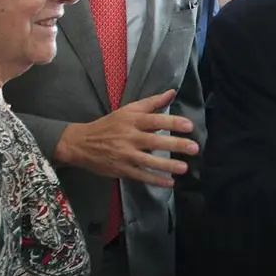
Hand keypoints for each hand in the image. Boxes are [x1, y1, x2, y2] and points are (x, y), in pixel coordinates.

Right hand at [55, 89, 199, 187]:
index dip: (172, 122)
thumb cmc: (109, 125)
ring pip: (148, 161)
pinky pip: (140, 176)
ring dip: (167, 165)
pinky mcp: (121, 169)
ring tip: (184, 168)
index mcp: (132, 120)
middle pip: (154, 141)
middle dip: (175, 145)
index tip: (189, 126)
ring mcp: (125, 155)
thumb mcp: (128, 110)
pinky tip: (170, 183)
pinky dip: (155, 180)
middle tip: (194, 148)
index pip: (155, 120)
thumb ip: (151, 103)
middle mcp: (129, 137)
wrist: (81, 143)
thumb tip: (172, 92)